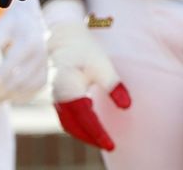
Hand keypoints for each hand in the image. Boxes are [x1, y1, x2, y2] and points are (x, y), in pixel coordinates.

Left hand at [0, 0, 47, 103]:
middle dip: (0, 92)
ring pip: (28, 87)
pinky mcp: (46, 71)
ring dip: (9, 96)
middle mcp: (41, 54)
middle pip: (19, 80)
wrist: (31, 21)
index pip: (10, 68)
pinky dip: (23, 96)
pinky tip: (8, 99)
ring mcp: (45, 63)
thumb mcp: (5, 24)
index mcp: (30, 43)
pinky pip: (37, 88)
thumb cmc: (12, 24)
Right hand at [45, 0, 131, 150]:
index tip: (111, 144)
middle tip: (109, 145)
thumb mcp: (102, 64)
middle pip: (73, 126)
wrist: (63, 37)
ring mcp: (55, 97)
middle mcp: (58, 95)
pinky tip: (92, 126)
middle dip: (90, 138)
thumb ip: (113, 85)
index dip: (97, 133)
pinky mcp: (57, 96)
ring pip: (68, 123)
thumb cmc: (84, 49)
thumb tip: (127, 106)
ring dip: (84, 134)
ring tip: (102, 140)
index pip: (84, 118)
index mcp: (68, 87)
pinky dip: (78, 125)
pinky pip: (66, 117)